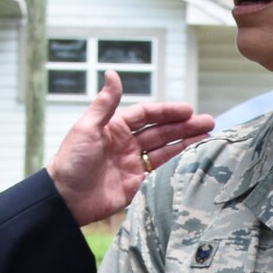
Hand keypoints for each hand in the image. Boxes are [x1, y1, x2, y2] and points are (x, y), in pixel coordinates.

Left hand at [46, 71, 214, 225]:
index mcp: (115, 128)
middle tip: (208, 123)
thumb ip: (104, 103)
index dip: (168, 112)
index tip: (188, 110)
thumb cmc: (71, 161)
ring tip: (208, 139)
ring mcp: (132, 165)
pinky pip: (161, 174)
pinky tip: (193, 161)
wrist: (64, 200)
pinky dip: (177, 167)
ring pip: (165, 151)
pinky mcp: (136, 186)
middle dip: (184, 127)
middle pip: (161, 132)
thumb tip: (112, 73)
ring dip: (185, 144)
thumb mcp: (87, 128)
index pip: (147, 115)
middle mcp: (126, 145)